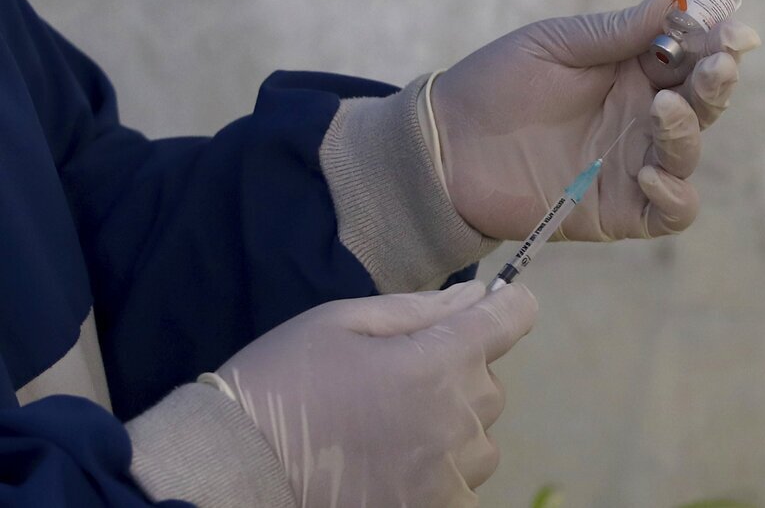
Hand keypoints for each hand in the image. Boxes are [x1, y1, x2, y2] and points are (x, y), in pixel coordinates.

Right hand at [213, 281, 537, 507]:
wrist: (237, 470)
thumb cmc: (283, 383)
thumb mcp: (341, 323)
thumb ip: (419, 309)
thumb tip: (478, 295)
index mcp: (438, 361)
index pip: (512, 319)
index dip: (506, 307)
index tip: (492, 309)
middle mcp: (457, 419)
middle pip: (492, 383)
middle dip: (460, 371)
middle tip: (398, 377)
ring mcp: (448, 473)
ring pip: (482, 437)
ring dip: (454, 425)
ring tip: (393, 426)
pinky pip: (465, 484)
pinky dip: (442, 470)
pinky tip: (396, 463)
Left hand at [432, 0, 760, 240]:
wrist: (446, 147)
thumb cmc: (495, 85)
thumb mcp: (555, 46)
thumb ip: (615, 31)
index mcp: (629, 71)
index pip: (690, 55)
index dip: (716, 43)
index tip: (731, 33)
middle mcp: (639, 117)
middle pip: (701, 103)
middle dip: (716, 83)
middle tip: (714, 66)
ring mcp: (632, 165)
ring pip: (689, 153)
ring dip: (688, 130)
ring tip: (662, 110)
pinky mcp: (619, 211)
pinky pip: (672, 211)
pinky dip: (675, 195)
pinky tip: (649, 173)